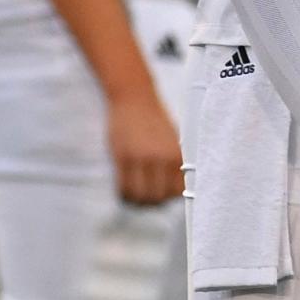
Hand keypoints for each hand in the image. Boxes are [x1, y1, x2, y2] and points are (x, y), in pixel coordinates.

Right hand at [107, 89, 183, 205]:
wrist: (135, 97)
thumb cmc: (155, 117)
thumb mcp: (173, 137)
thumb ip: (175, 160)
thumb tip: (177, 187)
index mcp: (176, 154)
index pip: (177, 191)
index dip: (169, 198)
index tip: (163, 195)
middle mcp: (161, 158)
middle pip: (158, 197)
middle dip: (152, 202)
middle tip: (147, 196)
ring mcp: (141, 159)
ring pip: (140, 196)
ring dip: (137, 201)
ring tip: (135, 194)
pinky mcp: (122, 158)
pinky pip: (123, 188)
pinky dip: (124, 195)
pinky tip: (125, 189)